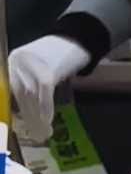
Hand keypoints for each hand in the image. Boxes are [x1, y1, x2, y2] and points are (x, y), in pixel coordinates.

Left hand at [5, 36, 91, 150]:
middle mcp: (16, 60)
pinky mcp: (47, 67)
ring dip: (37, 116)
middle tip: (37, 134)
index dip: (17, 110)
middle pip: (20, 93)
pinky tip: (48, 120)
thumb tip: (27, 110)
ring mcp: (32, 63)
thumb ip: (29, 83)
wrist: (77, 38)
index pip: (10, 90)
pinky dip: (46, 107)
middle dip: (28, 116)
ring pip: (30, 94)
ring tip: (44, 132)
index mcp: (11, 61)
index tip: (24, 127)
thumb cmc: (59, 56)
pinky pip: (44, 91)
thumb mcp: (38, 68)